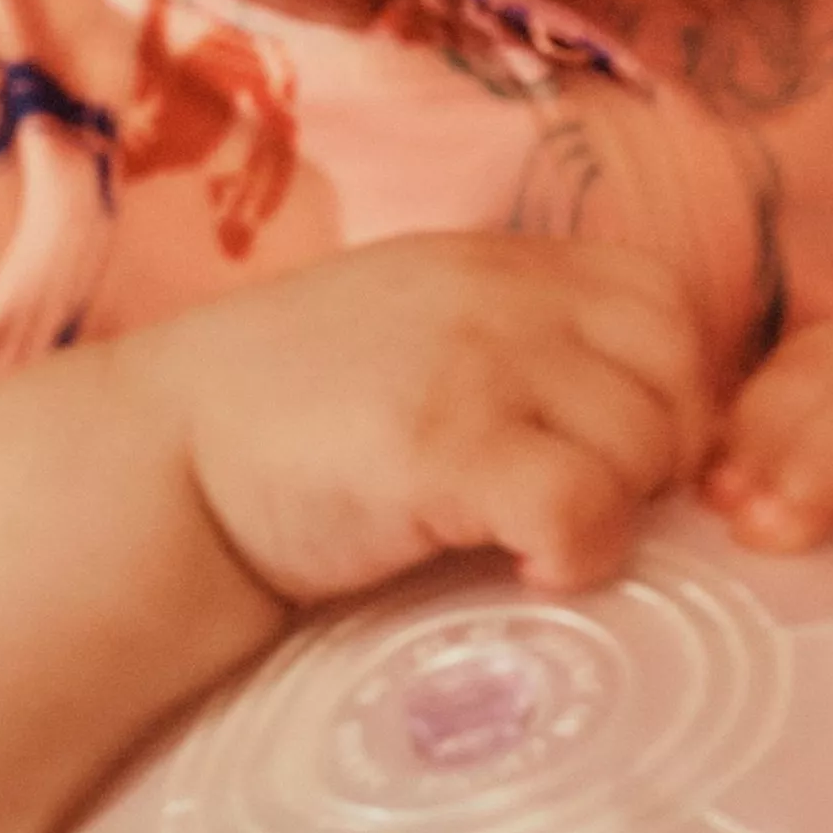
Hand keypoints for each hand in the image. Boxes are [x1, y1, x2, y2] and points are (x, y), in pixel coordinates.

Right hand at [130, 232, 705, 607]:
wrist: (157, 466)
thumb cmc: (293, 422)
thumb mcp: (420, 337)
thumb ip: (522, 345)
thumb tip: (653, 425)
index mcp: (497, 263)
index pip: (664, 302)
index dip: (671, 389)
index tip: (619, 459)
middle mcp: (497, 295)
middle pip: (676, 376)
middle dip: (655, 460)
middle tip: (582, 508)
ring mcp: (475, 365)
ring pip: (643, 445)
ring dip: (614, 510)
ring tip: (535, 538)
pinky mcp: (444, 448)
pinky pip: (584, 506)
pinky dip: (579, 552)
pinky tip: (527, 569)